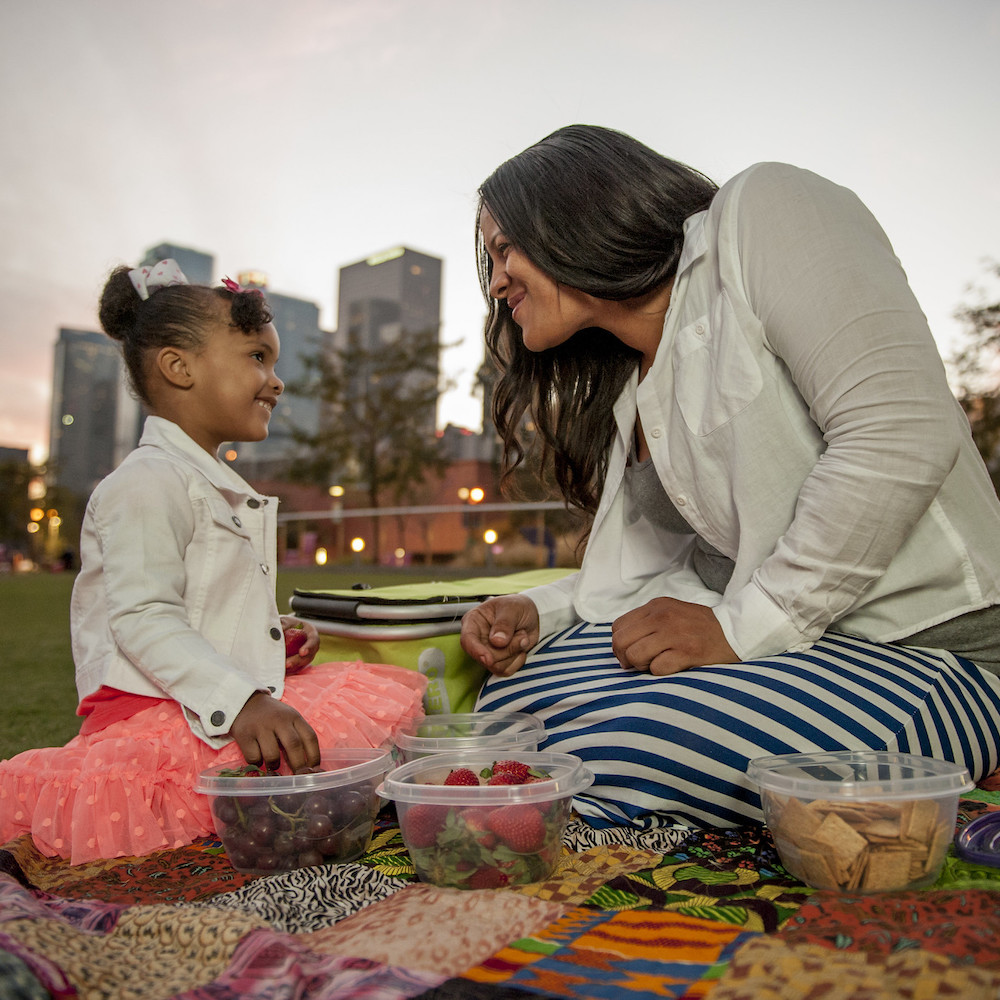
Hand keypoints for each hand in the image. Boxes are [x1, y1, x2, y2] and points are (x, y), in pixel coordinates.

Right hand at [229, 691, 320, 771]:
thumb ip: (297, 736)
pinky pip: (253, 757)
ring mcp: (261, 727)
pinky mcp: (244, 735)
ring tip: (273, 766)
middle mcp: (279, 720)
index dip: (314, 756)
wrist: (246, 703)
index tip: (314, 769)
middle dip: (298, 765)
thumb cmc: (273, 716)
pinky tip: (258, 758)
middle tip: (297, 776)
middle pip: (293, 746)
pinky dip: (257, 763)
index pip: (310, 737)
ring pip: (272, 755)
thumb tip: (306, 766)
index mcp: (294, 717)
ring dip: (274, 766)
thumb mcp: (289, 719)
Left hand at [280, 616, 318, 674]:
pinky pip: (296, 668)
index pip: (313, 640)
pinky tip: (282, 673)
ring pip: (302, 663)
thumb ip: (283, 624)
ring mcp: (306, 655)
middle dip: (298, 661)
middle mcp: (311, 645)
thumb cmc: (286, 624)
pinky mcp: (299, 662)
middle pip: (308, 655)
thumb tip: (277, 631)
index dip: (309, 647)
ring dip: (292, 667)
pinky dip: (290, 671)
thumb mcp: (285, 621)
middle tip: (287, 664)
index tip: (301, 652)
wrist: (283, 630)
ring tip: (282, 669)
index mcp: (311, 633)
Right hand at [460, 594, 539, 677]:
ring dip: (515, 653)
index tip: (489, 659)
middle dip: (508, 649)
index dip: (476, 651)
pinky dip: (518, 660)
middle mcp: (477, 638)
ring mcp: (487, 652)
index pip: (467, 640)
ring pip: (496, 666)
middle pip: (485, 658)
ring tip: (522, 636)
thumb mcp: (512, 608)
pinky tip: (521, 646)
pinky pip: (506, 670)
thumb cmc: (517, 606)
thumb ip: (504, 624)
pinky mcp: (498, 661)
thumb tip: (496, 642)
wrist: (531, 615)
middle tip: (522, 635)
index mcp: (474, 621)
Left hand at [611, 597, 737, 674]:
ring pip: (634, 656)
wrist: (735, 631)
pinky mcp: (687, 652)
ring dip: (642, 666)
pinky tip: (672, 666)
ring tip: (657, 663)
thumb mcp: (670, 612)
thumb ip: (646, 623)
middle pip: (621, 642)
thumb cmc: (699, 627)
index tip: (631, 652)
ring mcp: (674, 634)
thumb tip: (622, 646)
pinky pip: (656, 669)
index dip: (620, 644)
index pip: (618, 627)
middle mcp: (662, 617)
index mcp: (656, 606)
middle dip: (626, 658)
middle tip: (640, 663)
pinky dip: (660, 672)